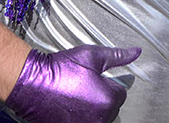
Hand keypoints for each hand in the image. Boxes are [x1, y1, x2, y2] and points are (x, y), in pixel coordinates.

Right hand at [6, 45, 141, 122]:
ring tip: (75, 94)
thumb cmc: (60, 69)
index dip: (107, 82)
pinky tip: (70, 105)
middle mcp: (100, 118)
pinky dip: (80, 116)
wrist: (33, 83)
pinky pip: (85, 122)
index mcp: (109, 99)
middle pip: (110, 107)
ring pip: (98, 116)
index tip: (94, 77)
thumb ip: (117, 56)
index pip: (121, 92)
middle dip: (100, 96)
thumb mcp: (92, 55)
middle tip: (83, 84)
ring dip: (91, 107)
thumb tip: (135, 52)